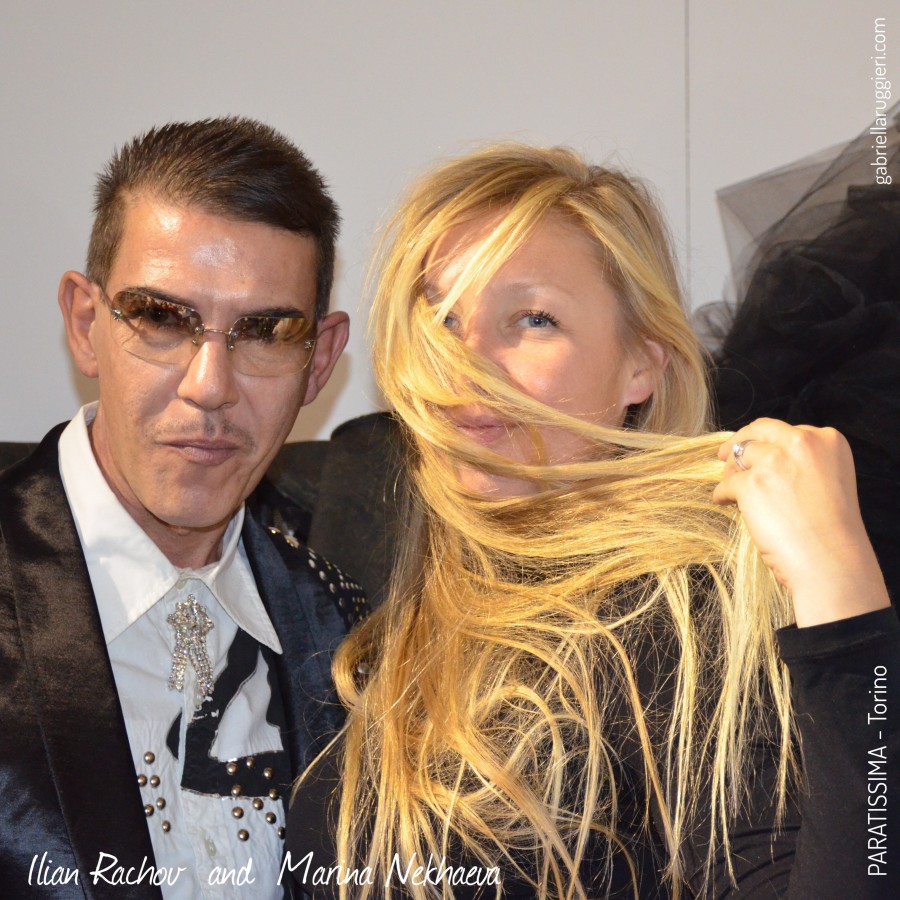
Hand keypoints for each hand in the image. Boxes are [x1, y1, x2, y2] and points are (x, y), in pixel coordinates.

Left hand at [713, 418, 889, 626]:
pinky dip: (722, 495)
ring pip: (739, 456)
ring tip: (730, 488)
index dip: (770, 443)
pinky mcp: (751, 483)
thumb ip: (804, 464)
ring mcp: (775, 461)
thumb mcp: (830, 481)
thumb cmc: (832, 531)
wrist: (830, 560)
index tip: (760, 452)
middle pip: (759, 431)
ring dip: (731, 472)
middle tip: (724, 454)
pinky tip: (724, 503)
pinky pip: (726, 484)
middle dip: (740, 440)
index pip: (788, 431)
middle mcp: (802, 443)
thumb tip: (766, 459)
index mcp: (828, 440)